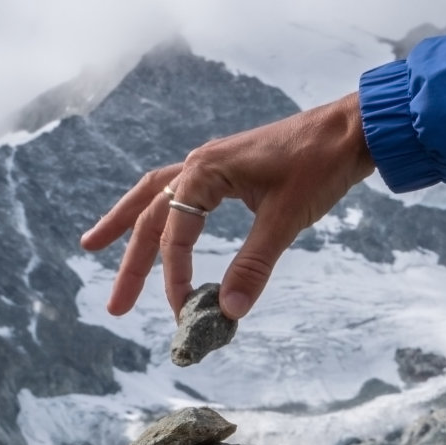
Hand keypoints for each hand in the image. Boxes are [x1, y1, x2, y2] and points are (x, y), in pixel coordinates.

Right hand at [80, 92, 376, 319]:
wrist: (351, 130)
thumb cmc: (319, 166)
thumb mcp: (285, 220)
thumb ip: (254, 266)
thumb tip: (229, 313)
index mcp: (205, 171)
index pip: (175, 235)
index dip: (175, 278)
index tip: (186, 312)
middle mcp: (199, 165)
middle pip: (149, 217)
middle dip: (131, 264)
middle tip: (115, 307)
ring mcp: (211, 165)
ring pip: (155, 199)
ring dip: (127, 226)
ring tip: (95, 247)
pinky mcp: (227, 170)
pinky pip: (179, 193)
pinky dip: (161, 213)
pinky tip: (158, 229)